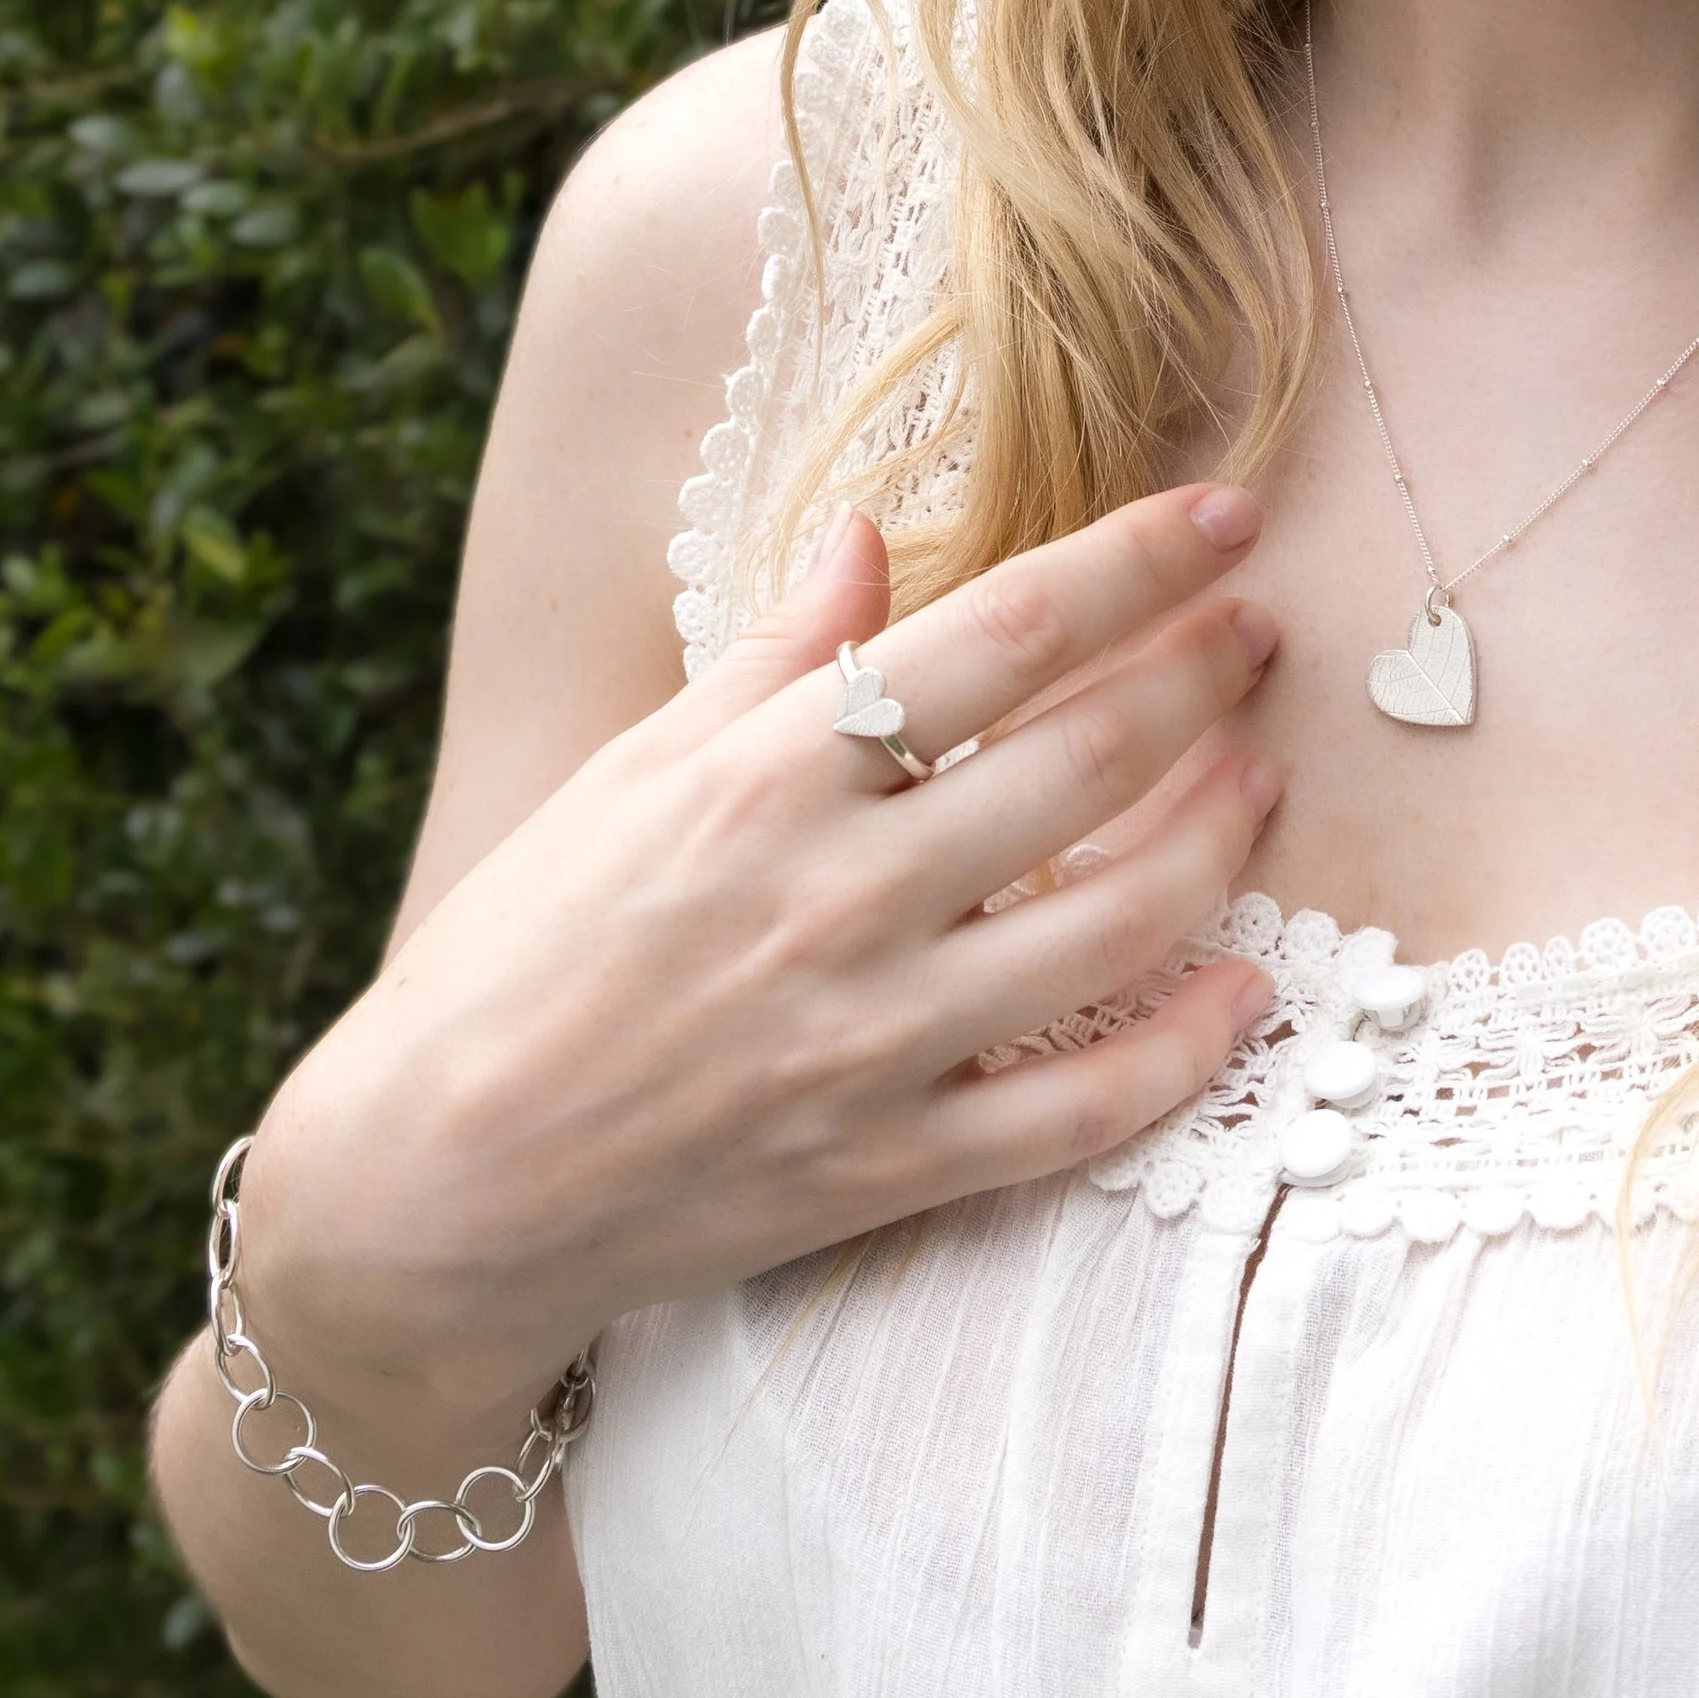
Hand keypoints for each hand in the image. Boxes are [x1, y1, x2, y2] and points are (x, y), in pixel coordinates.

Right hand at [242, 483, 1281, 1414]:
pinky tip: (1245, 991)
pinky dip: (1184, 1050)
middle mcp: (837, 895)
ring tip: (1262, 780)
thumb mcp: (622, 777)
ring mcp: (874, 1038)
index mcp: (765, 777)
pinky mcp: (891, 1164)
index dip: (1136, 561)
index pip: (1002, 633)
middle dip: (1203, 674)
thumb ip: (765, 659)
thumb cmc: (517, 958)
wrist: (436, 1185)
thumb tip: (870, 532)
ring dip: (1219, 839)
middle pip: (1087, 758)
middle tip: (1262, 632)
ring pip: (1115, 924)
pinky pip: (1082, 1110)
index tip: (1224, 512)